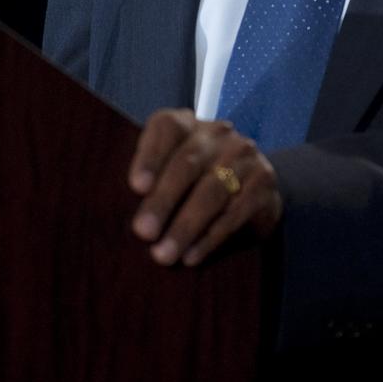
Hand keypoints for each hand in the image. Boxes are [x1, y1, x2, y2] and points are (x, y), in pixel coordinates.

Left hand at [128, 108, 282, 266]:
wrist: (254, 188)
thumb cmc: (195, 183)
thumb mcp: (171, 173)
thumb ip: (149, 183)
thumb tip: (117, 214)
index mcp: (187, 125)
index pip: (167, 127)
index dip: (151, 156)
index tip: (136, 187)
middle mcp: (218, 134)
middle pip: (188, 163)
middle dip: (163, 200)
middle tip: (143, 233)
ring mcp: (244, 156)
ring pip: (212, 191)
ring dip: (185, 226)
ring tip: (164, 255)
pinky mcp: (264, 181)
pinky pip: (235, 212)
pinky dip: (211, 237)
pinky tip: (192, 256)